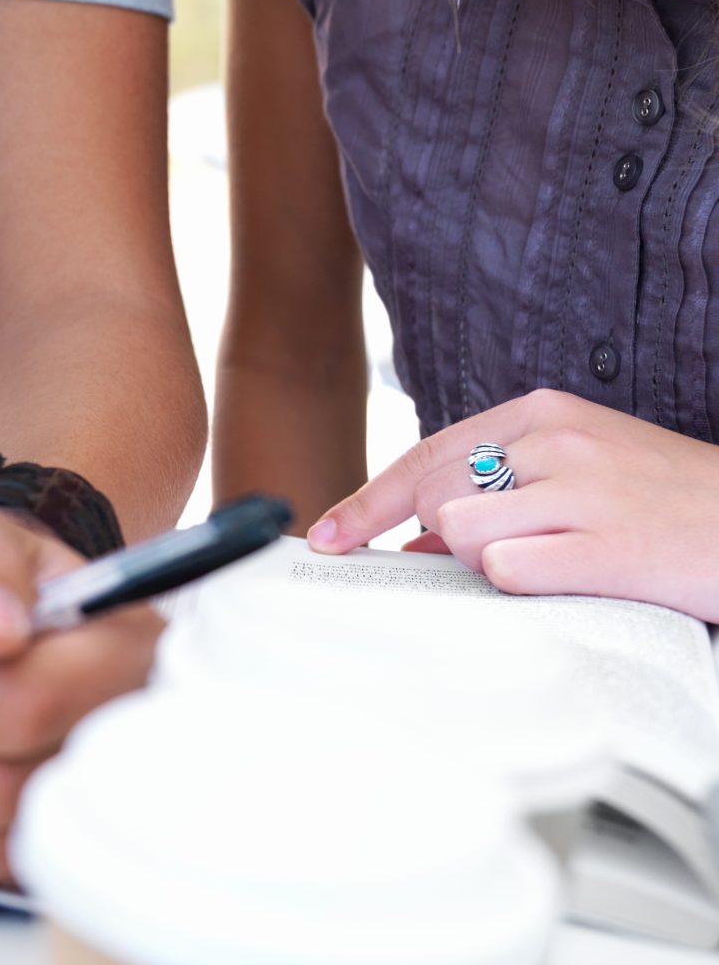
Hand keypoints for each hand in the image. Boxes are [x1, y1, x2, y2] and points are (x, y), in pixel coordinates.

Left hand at [307, 386, 718, 618]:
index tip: (326, 538)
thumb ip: (503, 486)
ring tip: (560, 564)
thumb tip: (419, 540)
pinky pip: (512, 571)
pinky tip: (574, 580)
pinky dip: (527, 586)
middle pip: (435, 500)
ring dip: (491, 565)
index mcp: (541, 412)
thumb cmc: (672, 504)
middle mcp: (554, 440)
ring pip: (464, 535)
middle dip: (446, 546)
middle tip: (508, 560)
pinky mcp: (608, 544)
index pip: (425, 456)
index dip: (368, 503)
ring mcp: (582, 489)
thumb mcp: (584, 467)